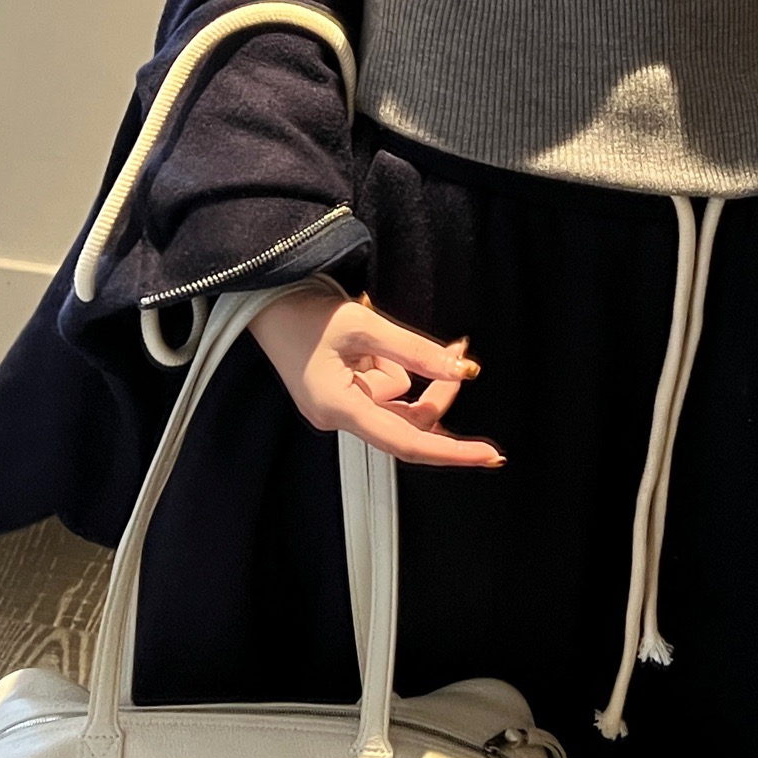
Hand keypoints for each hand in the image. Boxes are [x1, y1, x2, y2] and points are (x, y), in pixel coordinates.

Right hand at [248, 286, 505, 468]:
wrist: (268, 301)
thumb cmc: (307, 312)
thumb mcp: (364, 325)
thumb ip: (415, 351)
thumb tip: (464, 372)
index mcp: (339, 408)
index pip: (407, 442)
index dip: (451, 452)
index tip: (489, 456)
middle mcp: (340, 418)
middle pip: (409, 421)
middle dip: (440, 391)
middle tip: (461, 351)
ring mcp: (341, 408)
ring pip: (401, 405)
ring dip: (421, 374)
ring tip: (428, 338)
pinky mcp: (343, 396)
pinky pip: (386, 393)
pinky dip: (401, 370)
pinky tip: (388, 343)